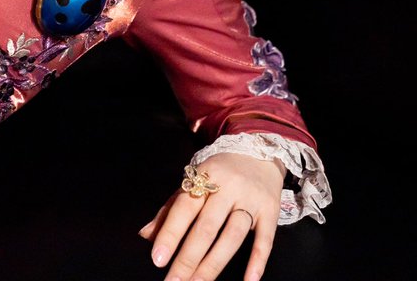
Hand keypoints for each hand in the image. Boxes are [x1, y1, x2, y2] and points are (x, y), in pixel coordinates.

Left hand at [138, 153, 284, 280]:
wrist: (259, 152)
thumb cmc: (220, 173)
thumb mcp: (193, 181)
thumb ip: (170, 209)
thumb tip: (145, 235)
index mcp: (203, 178)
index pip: (183, 210)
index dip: (170, 235)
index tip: (158, 260)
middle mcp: (227, 188)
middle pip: (206, 227)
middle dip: (188, 258)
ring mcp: (250, 200)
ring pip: (232, 236)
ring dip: (214, 263)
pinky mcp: (271, 212)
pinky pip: (265, 239)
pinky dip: (258, 261)